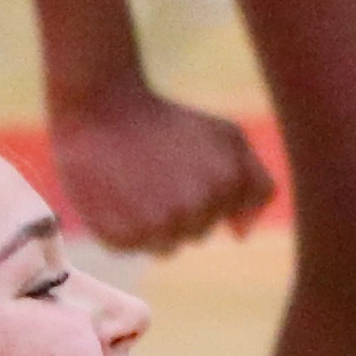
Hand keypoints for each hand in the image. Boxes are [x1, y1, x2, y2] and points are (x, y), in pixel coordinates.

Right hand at [50, 78, 275, 251]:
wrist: (101, 107)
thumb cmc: (167, 122)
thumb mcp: (227, 135)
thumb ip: (254, 183)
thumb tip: (241, 235)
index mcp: (226, 183)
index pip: (227, 217)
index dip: (207, 192)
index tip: (184, 166)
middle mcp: (194, 209)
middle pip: (195, 234)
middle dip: (180, 209)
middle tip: (156, 172)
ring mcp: (156, 226)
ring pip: (163, 247)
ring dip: (151, 223)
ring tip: (134, 184)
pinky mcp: (119, 236)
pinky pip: (129, 247)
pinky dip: (119, 226)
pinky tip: (113, 194)